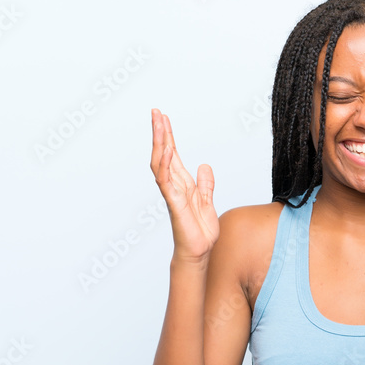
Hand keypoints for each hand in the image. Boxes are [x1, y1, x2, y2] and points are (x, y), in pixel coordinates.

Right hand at [149, 108, 218, 262]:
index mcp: (182, 183)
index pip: (172, 154)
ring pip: (161, 163)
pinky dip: (165, 166)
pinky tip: (166, 151)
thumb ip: (206, 185)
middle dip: (160, 132)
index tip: (163, 117)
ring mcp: (172, 193)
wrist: (199, 252)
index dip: (168, 136)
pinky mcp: (174, 204)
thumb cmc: (200, 232)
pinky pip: (166, 182)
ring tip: (158, 124)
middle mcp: (174, 185)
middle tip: (156, 112)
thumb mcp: (208, 202)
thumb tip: (204, 166)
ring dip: (160, 143)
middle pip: (163, 154)